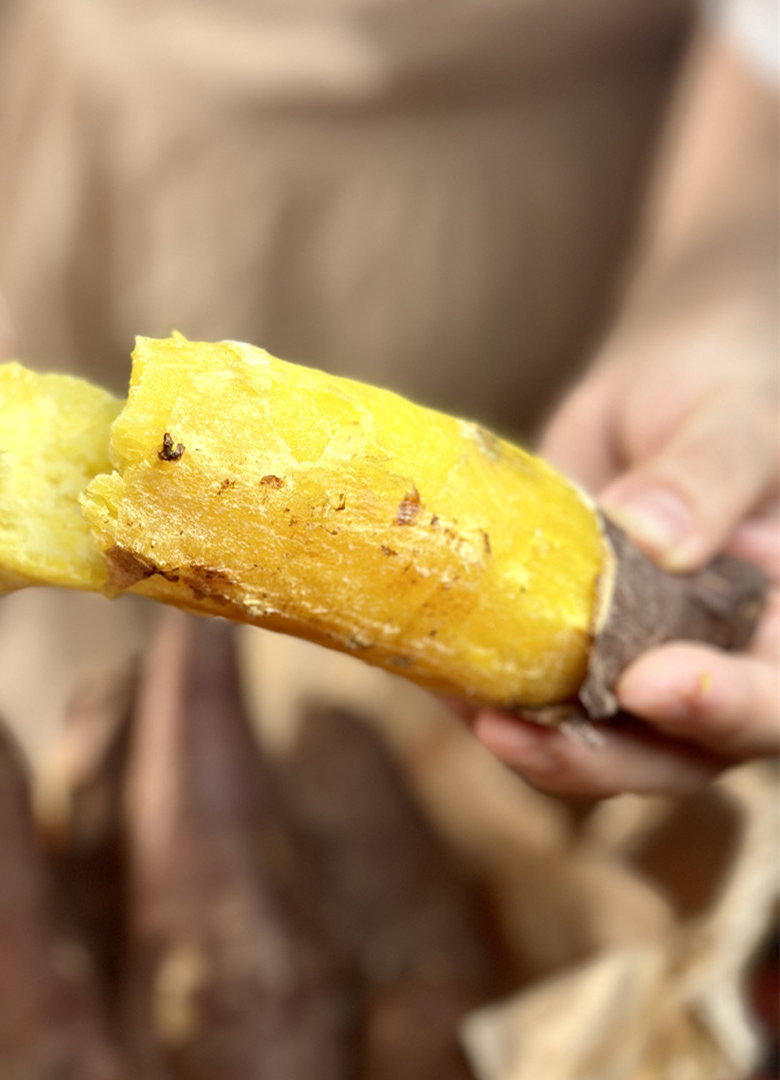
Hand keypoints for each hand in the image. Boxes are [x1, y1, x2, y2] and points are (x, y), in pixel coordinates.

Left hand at [471, 296, 778, 796]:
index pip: (776, 697)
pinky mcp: (566, 646)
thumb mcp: (731, 418)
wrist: (657, 391)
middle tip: (514, 731)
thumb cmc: (720, 394)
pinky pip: (533, 693)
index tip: (650, 684)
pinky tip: (443, 681)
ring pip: (596, 743)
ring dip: (530, 743)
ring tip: (469, 714)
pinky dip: (487, 697)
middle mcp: (716, 663)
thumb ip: (707, 475)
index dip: (724, 709)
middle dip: (598, 756)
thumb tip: (654, 534)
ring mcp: (635, 662)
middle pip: (675, 753)